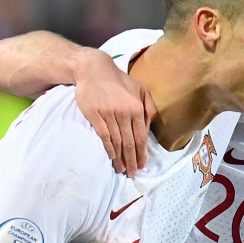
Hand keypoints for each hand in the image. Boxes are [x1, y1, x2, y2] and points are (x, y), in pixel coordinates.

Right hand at [71, 47, 156, 176]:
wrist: (93, 69)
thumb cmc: (118, 81)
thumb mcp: (140, 89)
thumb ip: (149, 107)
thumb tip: (151, 127)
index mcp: (137, 108)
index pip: (141, 137)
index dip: (142, 154)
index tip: (142, 165)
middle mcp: (124, 112)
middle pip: (130, 143)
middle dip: (132, 161)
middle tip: (132, 173)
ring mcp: (109, 114)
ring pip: (117, 142)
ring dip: (120, 159)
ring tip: (121, 170)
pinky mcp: (94, 114)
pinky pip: (103, 136)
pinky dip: (108, 148)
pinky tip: (111, 157)